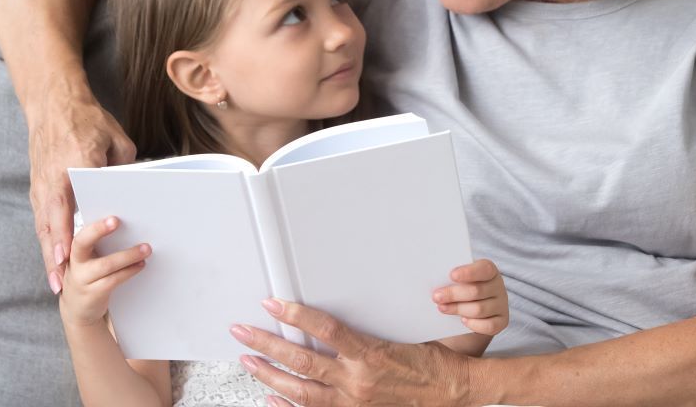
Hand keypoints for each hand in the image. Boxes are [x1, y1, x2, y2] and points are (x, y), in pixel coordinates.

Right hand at [29, 78, 134, 294]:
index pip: (72, 203)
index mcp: (75, 164)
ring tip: (55, 281)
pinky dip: (46, 240)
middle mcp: (54, 179)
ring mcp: (42, 183)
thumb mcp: (115, 138)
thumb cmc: (87, 118)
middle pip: (53, 221)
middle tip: (60, 281)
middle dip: (56, 253)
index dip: (70, 230)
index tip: (71, 252)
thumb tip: (134, 190)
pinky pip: (41, 218)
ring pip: (44, 224)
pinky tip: (52, 258)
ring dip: (48, 253)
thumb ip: (123, 166)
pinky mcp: (37, 185)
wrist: (53, 102)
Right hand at [59, 216, 150, 327]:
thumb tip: (129, 226)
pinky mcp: (93, 294)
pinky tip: (140, 265)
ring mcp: (82, 279)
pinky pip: (113, 280)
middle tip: (116, 221)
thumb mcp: (87, 260)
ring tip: (146, 249)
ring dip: (128, 255)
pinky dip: (129, 271)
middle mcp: (74, 263)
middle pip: (81, 244)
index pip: (80, 233)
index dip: (94, 226)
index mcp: (73, 249)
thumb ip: (98, 244)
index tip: (112, 218)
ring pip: (105, 264)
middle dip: (98, 230)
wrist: (78, 310)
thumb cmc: (88, 277)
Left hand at [231, 299, 478, 406]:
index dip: (296, 316)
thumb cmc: (435, 360)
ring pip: (300, 392)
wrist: (454, 393)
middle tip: (241, 331)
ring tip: (247, 361)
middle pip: (302, 362)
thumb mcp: (406, 333)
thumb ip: (375, 322)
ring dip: (270, 376)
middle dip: (267, 345)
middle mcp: (357, 382)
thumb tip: (349, 300)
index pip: (325, 330)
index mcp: (371, 355)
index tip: (273, 303)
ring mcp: (353, 403)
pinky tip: (270, 398)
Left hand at [433, 258, 508, 335]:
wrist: (472, 306)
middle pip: (476, 291)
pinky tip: (462, 320)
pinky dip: (474, 324)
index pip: (484, 269)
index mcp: (489, 270)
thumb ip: (452, 277)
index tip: (451, 275)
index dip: (468, 272)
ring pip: (479, 309)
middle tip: (436, 296)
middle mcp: (498, 287)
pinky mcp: (502, 321)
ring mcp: (501, 305)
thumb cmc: (462, 287)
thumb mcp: (459, 278)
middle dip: (454, 294)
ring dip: (458, 309)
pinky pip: (488, 326)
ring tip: (442, 308)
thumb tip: (436, 280)